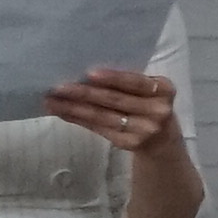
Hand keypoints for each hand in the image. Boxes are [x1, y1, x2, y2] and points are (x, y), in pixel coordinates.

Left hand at [41, 64, 179, 155]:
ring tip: (53, 101)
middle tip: (58, 87)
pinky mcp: (129, 143)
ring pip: (103, 116)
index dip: (113, 78)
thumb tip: (84, 74)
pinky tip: (64, 113)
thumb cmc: (149, 105)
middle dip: (84, 93)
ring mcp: (144, 130)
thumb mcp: (149, 91)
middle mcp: (158, 110)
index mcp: (164, 90)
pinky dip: (79, 120)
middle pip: (115, 100)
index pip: (136, 82)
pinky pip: (99, 129)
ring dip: (75, 108)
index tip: (89, 73)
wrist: (162, 140)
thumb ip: (128, 83)